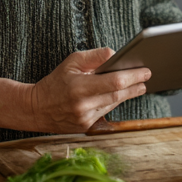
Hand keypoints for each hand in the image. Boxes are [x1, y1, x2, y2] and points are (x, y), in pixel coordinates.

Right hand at [29, 47, 150, 132]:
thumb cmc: (54, 82)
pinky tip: (119, 95)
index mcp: (80, 87)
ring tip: (137, 85)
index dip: (133, 76)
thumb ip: (94, 57)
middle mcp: (83, 105)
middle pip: (118, 95)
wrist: (36, 109)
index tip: (145, 71)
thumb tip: (114, 54)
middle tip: (146, 77)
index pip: (114, 82)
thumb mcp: (71, 62)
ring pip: (113, 104)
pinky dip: (113, 102)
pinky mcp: (85, 127)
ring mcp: (85, 119)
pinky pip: (105, 112)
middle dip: (135, 85)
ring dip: (127, 94)